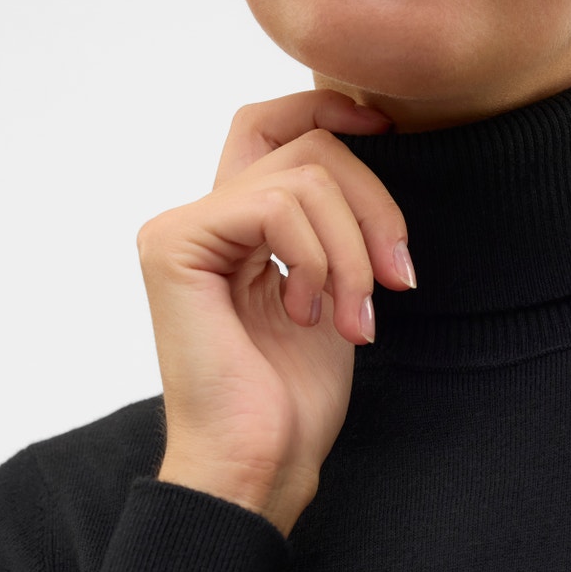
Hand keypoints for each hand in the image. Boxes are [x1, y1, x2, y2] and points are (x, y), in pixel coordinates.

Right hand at [136, 88, 413, 535]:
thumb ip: (336, 220)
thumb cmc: (294, 395)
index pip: (275, 124)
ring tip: (353, 317)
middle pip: (307, 145)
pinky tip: (309, 313)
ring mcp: (180, 227)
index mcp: (234, 224)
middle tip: (397, 279)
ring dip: (353, 250)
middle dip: (374, 205)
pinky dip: (318, 258)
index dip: (331, 108)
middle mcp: (200, 217)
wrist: (260, 462)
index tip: (392, 131)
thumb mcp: (336, 288)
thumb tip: (375, 138)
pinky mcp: (174, 245)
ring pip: (304, 175)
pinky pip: (275, 207)